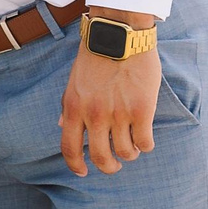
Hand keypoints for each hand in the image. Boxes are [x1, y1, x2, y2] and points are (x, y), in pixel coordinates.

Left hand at [59, 23, 160, 175]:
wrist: (118, 36)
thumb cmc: (95, 57)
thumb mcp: (74, 82)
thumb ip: (69, 106)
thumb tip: (61, 125)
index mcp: (72, 108)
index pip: (68, 147)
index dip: (75, 165)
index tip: (83, 172)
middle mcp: (93, 115)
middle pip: (99, 157)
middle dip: (108, 167)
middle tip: (115, 164)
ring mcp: (118, 114)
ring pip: (126, 153)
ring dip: (131, 153)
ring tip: (133, 146)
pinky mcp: (142, 111)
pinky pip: (145, 142)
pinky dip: (146, 145)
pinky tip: (146, 138)